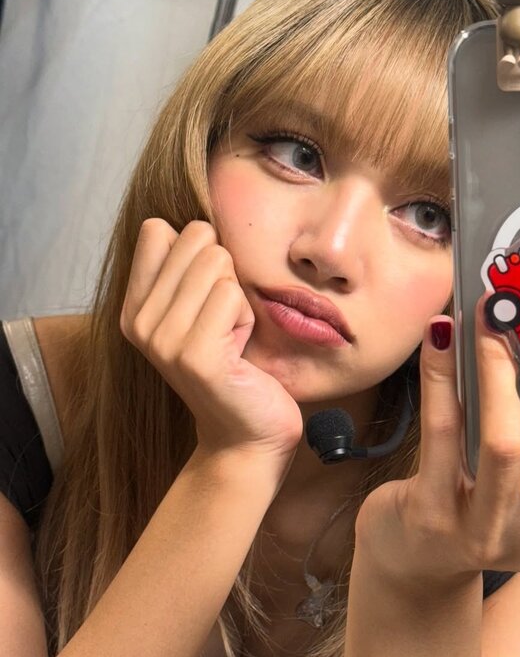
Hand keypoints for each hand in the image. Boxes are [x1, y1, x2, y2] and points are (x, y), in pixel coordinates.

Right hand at [120, 219, 302, 466]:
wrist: (247, 435)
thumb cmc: (236, 366)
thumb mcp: (201, 308)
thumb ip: (185, 266)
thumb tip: (181, 221)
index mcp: (133, 307)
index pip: (160, 229)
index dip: (201, 254)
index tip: (206, 300)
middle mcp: (139, 322)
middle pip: (197, 239)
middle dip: (226, 276)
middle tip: (225, 324)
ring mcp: (163, 340)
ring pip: (218, 263)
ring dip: (240, 300)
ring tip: (232, 338)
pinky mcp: (194, 355)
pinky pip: (233, 296)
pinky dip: (249, 319)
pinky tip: (240, 352)